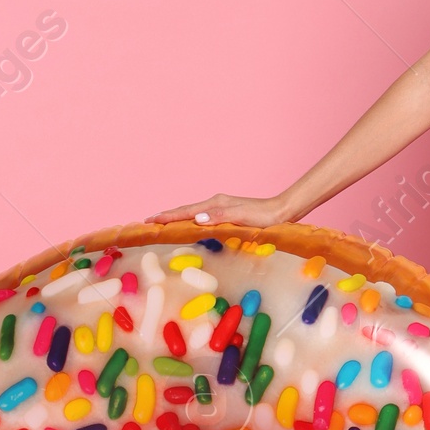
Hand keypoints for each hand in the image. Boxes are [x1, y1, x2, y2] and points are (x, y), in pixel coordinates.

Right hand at [148, 192, 297, 229]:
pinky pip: (201, 217)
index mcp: (215, 203)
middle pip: (185, 210)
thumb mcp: (240, 217)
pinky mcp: (226, 213)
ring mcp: (220, 207)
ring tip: (162, 224)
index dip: (167, 217)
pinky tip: (188, 226)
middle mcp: (215, 203)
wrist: (280, 212)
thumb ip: (219, 218)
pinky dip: (189, 221)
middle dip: (167, 216)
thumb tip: (197, 220)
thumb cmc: (262, 216)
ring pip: (192, 213)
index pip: (186, 211)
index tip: (150, 220)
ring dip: (177, 218)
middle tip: (148, 222)